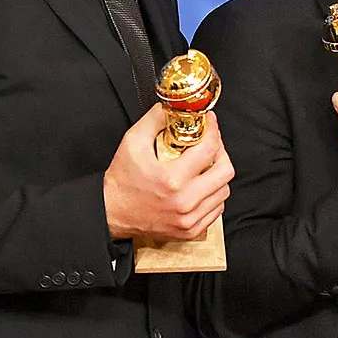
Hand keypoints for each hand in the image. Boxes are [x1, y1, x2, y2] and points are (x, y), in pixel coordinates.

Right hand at [104, 105, 234, 241]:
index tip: (210, 124)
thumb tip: (175, 107)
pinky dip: (213, 195)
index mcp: (172, 180)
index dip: (213, 131)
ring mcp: (189, 219)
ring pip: (223, 191)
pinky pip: (217, 209)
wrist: (111, 212)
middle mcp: (184, 201)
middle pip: (225, 171)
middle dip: (221, 153)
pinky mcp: (191, 230)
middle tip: (210, 145)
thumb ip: (155, 120)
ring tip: (203, 166)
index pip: (209, 149)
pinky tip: (200, 186)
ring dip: (217, 175)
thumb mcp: (132, 142)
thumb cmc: (122, 180)